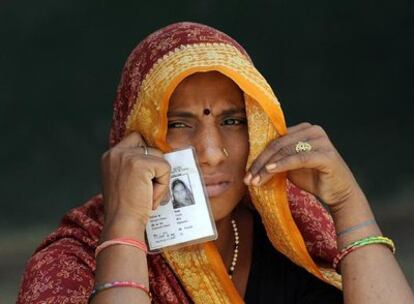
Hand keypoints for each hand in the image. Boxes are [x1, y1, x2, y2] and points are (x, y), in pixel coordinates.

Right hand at [101, 132, 170, 229]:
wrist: (121, 223)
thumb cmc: (124, 209)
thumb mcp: (121, 181)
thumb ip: (132, 166)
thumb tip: (154, 161)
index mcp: (110, 156)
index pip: (136, 138)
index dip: (147, 154)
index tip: (148, 173)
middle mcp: (116, 152)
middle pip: (151, 147)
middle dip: (156, 167)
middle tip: (147, 190)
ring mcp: (128, 156)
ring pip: (160, 158)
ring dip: (160, 179)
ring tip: (148, 195)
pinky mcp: (141, 164)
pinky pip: (165, 168)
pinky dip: (163, 185)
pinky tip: (150, 197)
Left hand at [244, 122, 361, 209]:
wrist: (338, 193)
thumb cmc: (314, 178)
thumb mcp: (290, 166)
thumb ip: (276, 158)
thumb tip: (252, 162)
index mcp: (303, 129)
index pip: (275, 140)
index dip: (258, 155)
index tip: (246, 172)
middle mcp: (313, 130)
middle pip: (278, 144)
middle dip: (260, 163)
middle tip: (248, 178)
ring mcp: (321, 141)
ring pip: (286, 151)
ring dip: (267, 167)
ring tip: (256, 180)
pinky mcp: (326, 155)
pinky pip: (299, 158)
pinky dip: (282, 164)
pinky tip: (270, 170)